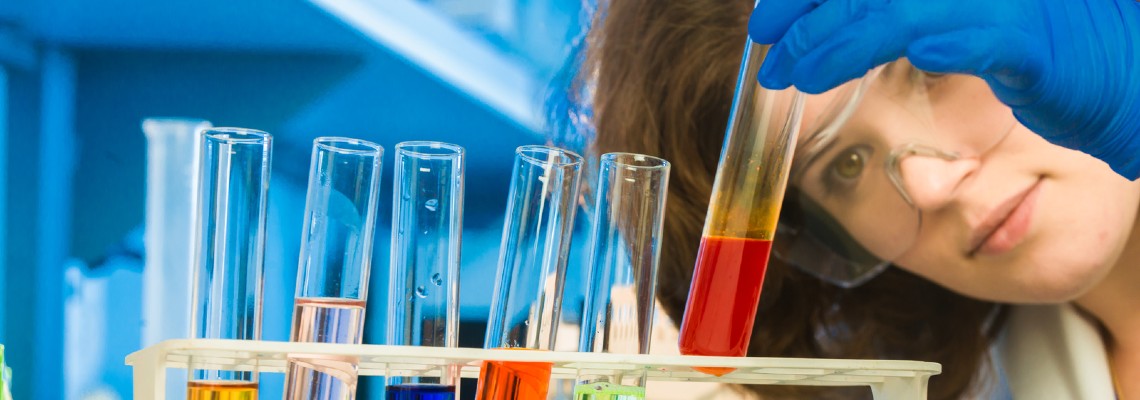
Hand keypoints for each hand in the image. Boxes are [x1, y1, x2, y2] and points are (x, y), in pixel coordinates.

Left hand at [750, 0, 1139, 178]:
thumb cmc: (1043, 47)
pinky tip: (874, 63)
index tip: (769, 13)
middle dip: (807, 12)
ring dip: (836, 42)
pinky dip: (918, 45)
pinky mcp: (1031, 44)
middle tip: (766, 47)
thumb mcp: (966, 17)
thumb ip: (906, 11)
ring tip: (795, 72)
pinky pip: (968, 39)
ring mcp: (1004, 1)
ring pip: (898, 9)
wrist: (1127, 79)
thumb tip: (836, 19)